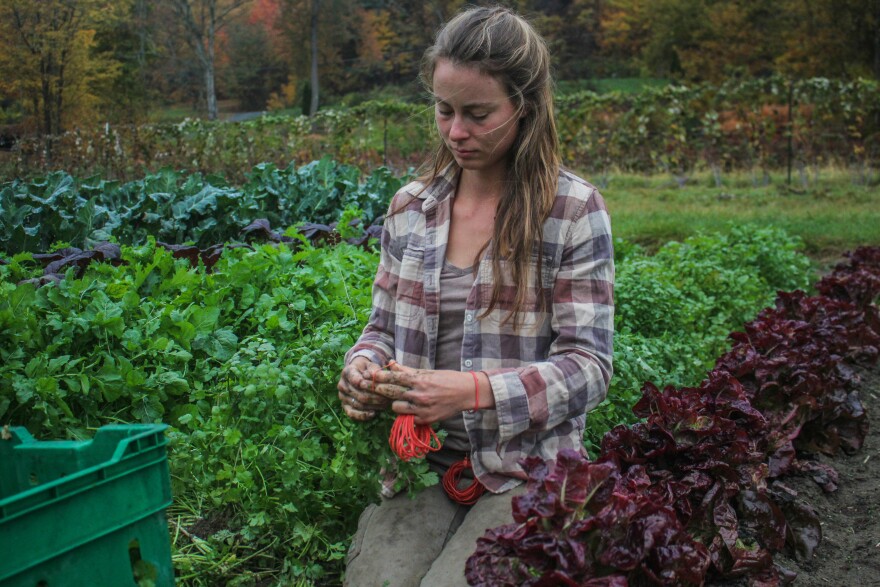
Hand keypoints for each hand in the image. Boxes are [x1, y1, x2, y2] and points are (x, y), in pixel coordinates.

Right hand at [337, 357, 394, 420]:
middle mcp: (342, 385)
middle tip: (387, 398)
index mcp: (347, 372)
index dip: (364, 383)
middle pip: (358, 394)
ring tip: (385, 405)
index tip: (375, 386)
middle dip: (374, 397)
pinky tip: (373, 413)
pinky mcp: (345, 406)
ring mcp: (342, 396)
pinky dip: (363, 415)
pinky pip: (352, 413)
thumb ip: (373, 370)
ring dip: (372, 406)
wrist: (360, 374)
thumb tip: (373, 376)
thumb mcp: (371, 366)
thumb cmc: (368, 370)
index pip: (354, 378)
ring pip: (358, 404)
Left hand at [365, 362, 489, 425]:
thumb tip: (391, 363)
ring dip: (395, 404)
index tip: (372, 376)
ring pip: (396, 408)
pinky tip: (410, 409)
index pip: (395, 378)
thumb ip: (407, 370)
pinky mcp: (426, 420)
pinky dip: (406, 414)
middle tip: (374, 388)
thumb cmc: (447, 379)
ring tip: (399, 400)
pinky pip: (407, 419)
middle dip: (381, 390)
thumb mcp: (427, 372)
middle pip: (391, 393)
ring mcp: (422, 409)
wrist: (466, 393)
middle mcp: (419, 395)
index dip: (381, 377)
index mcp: (420, 380)